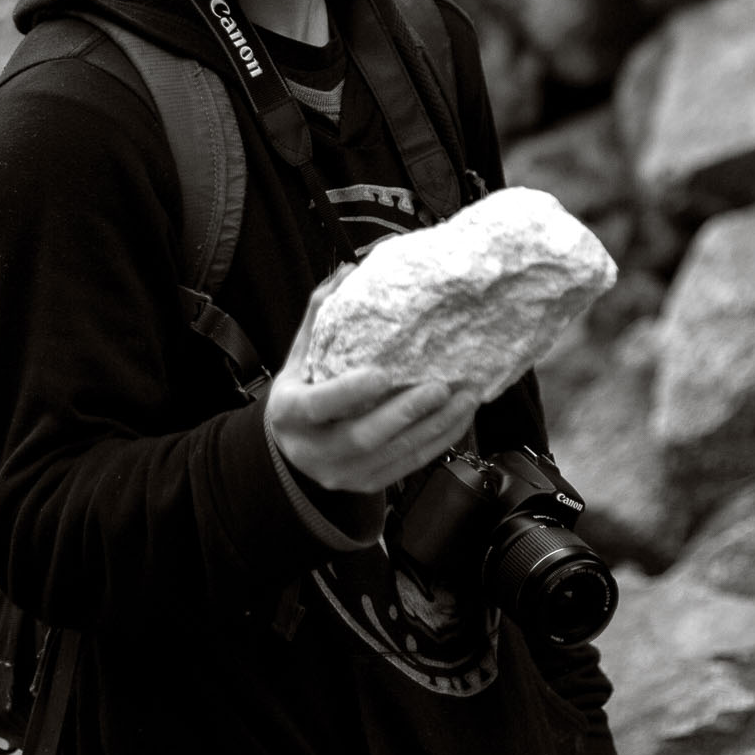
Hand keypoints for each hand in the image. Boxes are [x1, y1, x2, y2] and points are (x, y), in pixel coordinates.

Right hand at [265, 282, 478, 494]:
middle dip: (406, 412)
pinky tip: (459, 419)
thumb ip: (321, 314)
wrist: (292, 447)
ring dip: (434, 427)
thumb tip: (348, 271)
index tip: (382, 373)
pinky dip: (438, 442)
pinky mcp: (367, 483)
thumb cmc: (301, 390)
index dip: (349, 392)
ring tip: (464, 398)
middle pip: (363, 437)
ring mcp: (342, 473)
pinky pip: (409, 466)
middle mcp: (313, 450)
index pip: (318, 405)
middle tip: (441, 386)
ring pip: (394, 455)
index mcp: (290, 414)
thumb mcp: (300, 355)